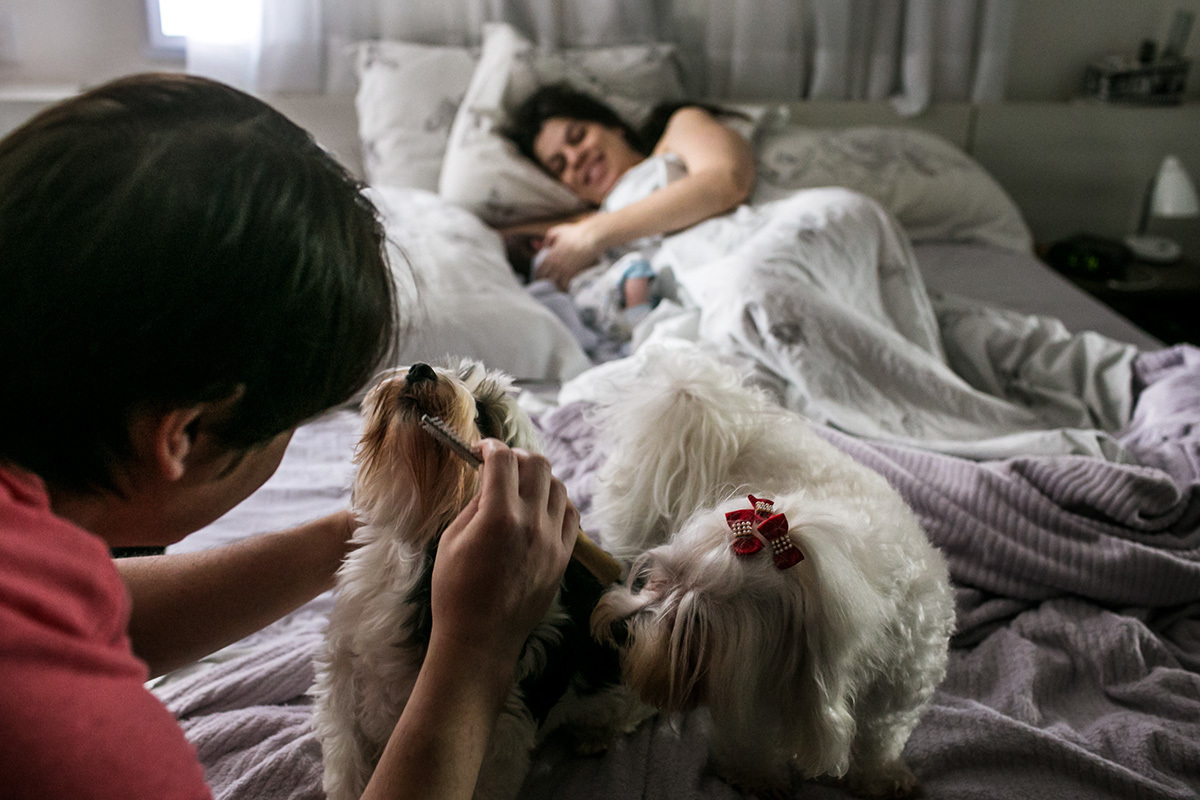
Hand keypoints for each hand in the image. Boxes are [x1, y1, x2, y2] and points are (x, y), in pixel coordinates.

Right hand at [429, 439, 577, 667]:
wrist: (480, 639)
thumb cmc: (455, 592)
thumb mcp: (452, 540)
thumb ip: (475, 505)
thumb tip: (490, 482)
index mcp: (499, 517)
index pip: (503, 460)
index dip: (490, 446)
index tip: (480, 450)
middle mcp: (532, 524)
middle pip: (538, 465)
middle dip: (516, 457)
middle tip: (500, 466)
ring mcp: (552, 541)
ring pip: (558, 486)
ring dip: (538, 478)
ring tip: (520, 487)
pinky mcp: (562, 557)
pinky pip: (570, 514)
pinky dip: (557, 501)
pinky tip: (540, 507)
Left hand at [534, 219, 604, 289]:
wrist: (590, 237)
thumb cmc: (574, 233)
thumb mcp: (557, 232)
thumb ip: (547, 239)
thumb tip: (543, 247)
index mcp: (550, 256)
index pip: (539, 271)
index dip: (537, 276)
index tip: (538, 278)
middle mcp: (556, 265)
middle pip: (546, 279)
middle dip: (544, 282)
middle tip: (545, 284)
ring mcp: (565, 270)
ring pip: (555, 284)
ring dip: (554, 285)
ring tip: (554, 286)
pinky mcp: (574, 273)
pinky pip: (566, 285)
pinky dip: (563, 287)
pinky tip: (563, 287)